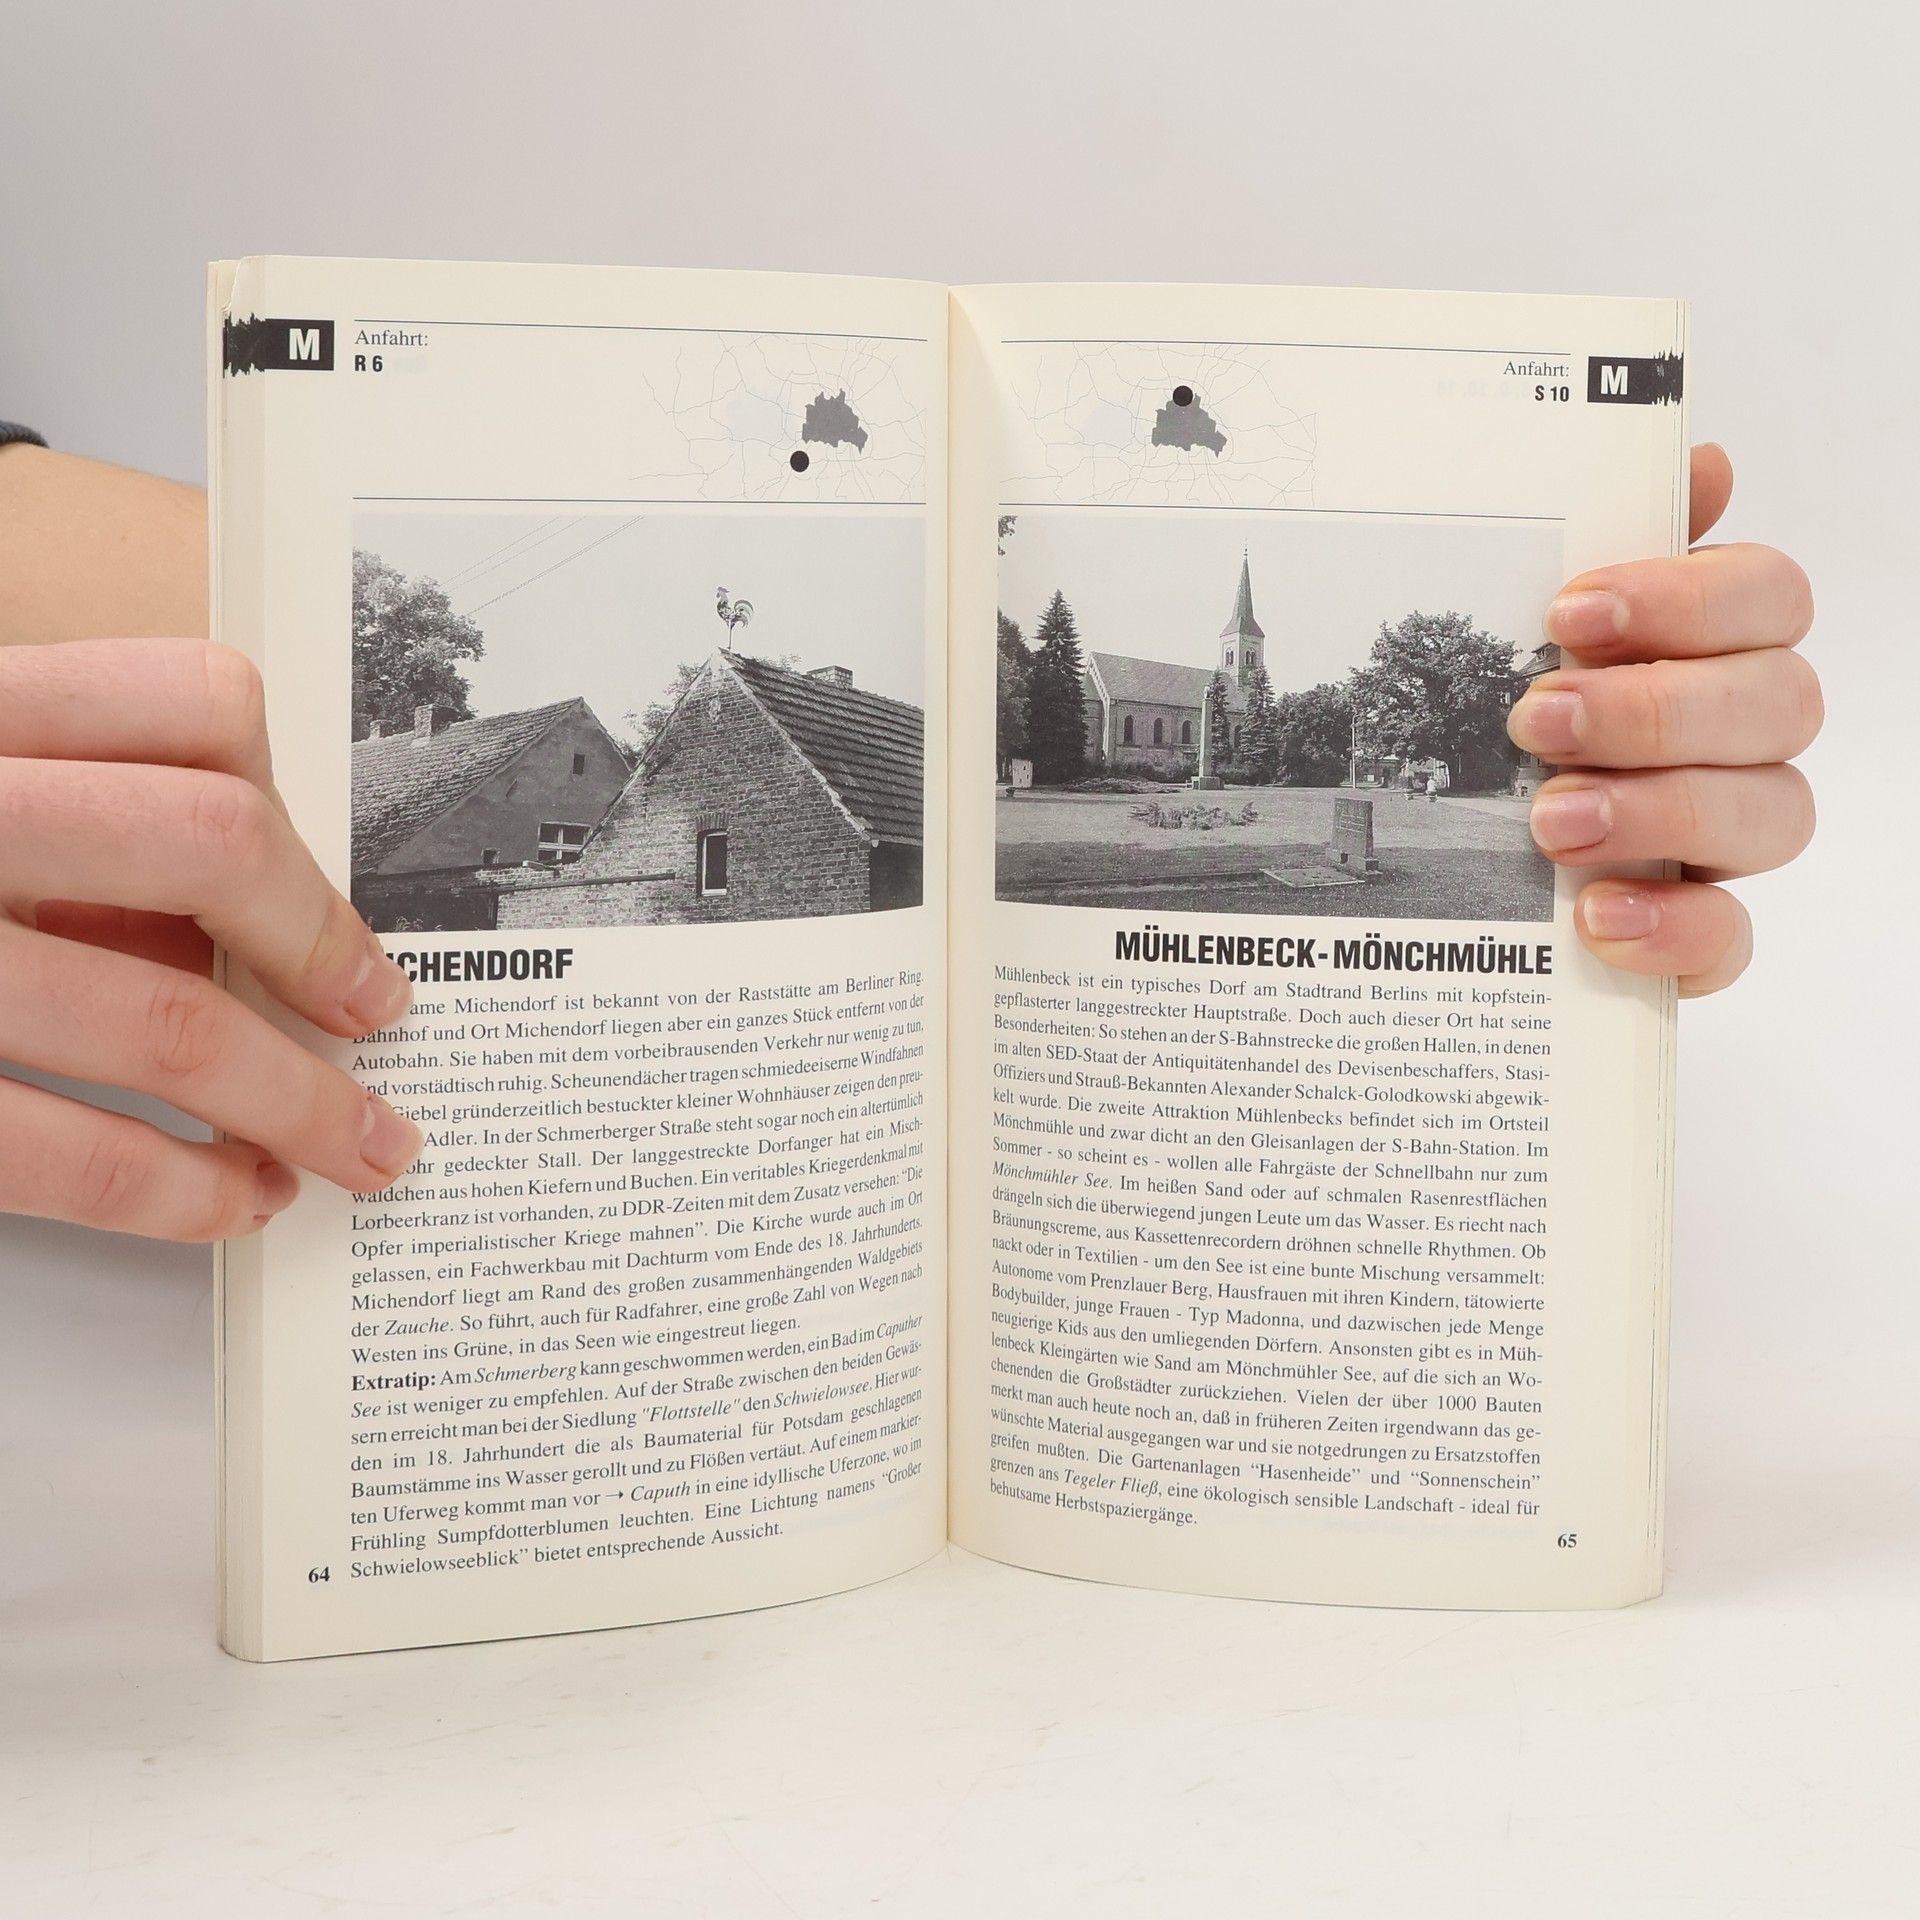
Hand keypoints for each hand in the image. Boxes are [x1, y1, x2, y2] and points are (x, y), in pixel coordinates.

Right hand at [0, 638, 421, 1239]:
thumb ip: (61, 816)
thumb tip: (252, 926)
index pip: (193, 701)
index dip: (294, 811)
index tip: (336, 903)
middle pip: (211, 843)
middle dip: (324, 951)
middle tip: (375, 1021)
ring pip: (162, 1018)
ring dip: (296, 1102)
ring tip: (356, 1146)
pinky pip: (60, 1155)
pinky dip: (179, 1190)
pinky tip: (234, 1198)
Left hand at [1508, 444, 1819, 995]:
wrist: (1423, 854)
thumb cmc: (1489, 714)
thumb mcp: (1508, 623)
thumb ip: (1595, 543)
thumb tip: (1698, 460)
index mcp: (1709, 646)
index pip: (1769, 598)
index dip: (1688, 599)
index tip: (1571, 611)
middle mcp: (1737, 737)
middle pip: (1779, 703)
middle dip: (1656, 709)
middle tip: (1536, 720)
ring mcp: (1725, 838)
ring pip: (1774, 814)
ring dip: (1663, 811)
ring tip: (1550, 823)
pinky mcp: (1697, 933)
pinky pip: (1730, 939)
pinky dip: (1675, 929)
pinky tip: (1596, 916)